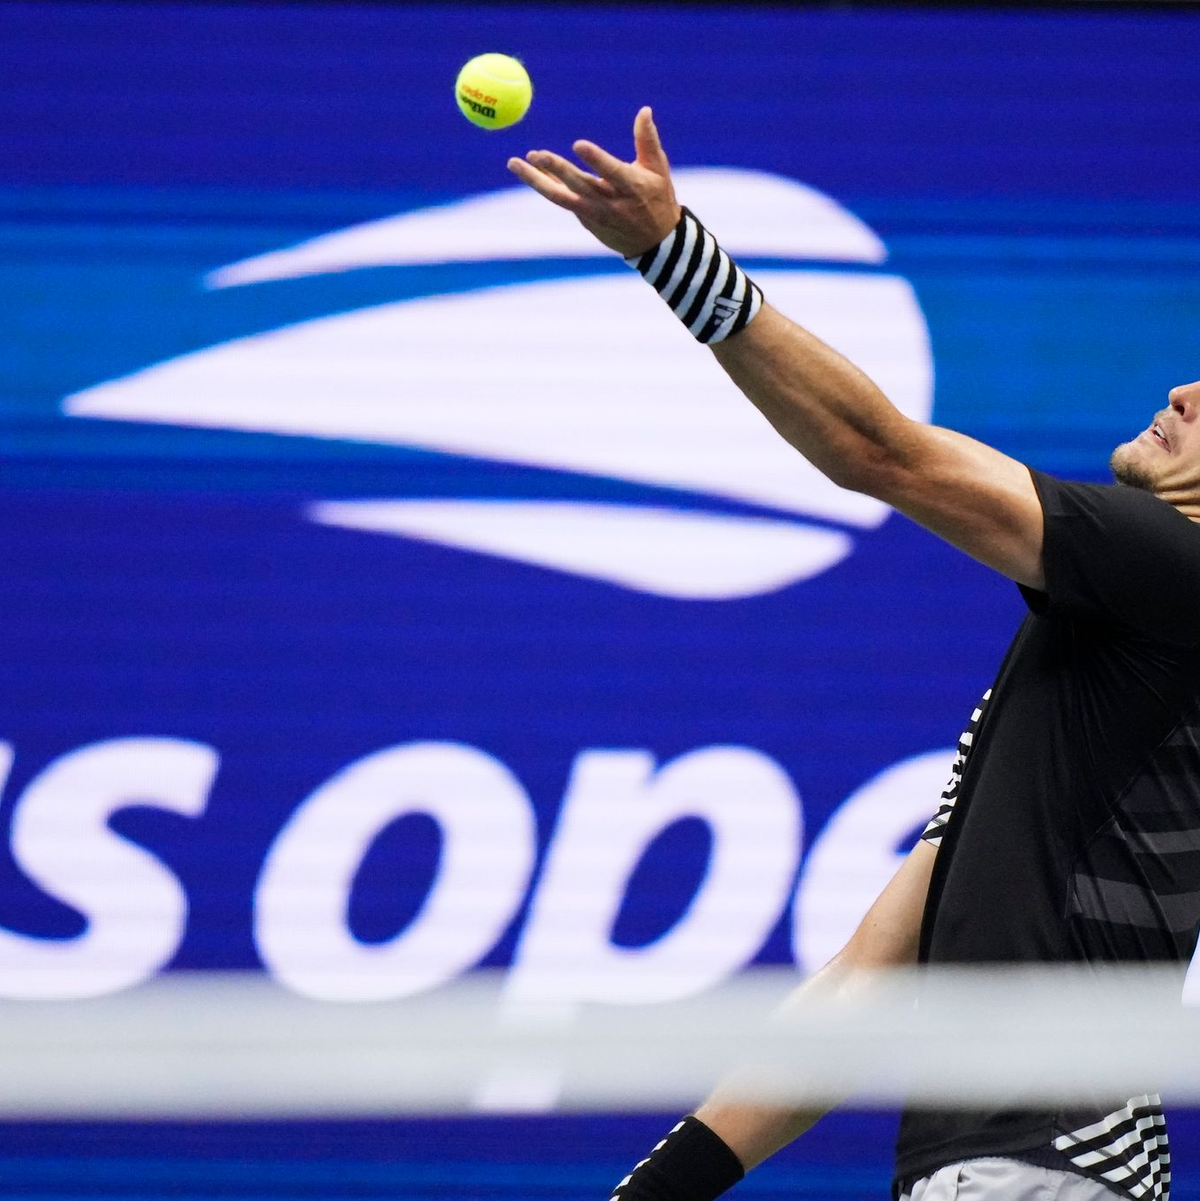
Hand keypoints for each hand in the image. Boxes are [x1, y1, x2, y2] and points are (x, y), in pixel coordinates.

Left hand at [507, 106, 681, 257]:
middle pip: (578, 184)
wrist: (654, 243)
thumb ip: (648, 139)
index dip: (595, 159)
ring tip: (514, 162)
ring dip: (535, 180)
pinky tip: (530, 170)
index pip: (611, 171)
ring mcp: (594, 215)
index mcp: (631, 186)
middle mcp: (610, 202)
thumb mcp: (658, 169)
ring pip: (560, 197)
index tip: (578, 145)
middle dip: (556, 169)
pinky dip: (545, 185)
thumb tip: (644, 110)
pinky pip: (562, 200)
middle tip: (536, 153)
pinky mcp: (585, 221)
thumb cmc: (658, 198)